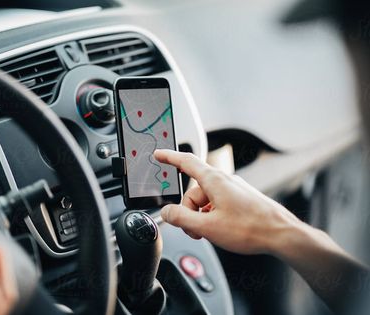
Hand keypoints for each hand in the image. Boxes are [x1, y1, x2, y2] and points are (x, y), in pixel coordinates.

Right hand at [154, 149, 301, 254]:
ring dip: (202, 217)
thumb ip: (182, 218)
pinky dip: (213, 216)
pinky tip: (221, 230)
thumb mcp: (207, 227)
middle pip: (194, 192)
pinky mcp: (240, 199)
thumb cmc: (251, 228)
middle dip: (189, 211)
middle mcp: (224, 181)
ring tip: (211, 233)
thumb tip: (167, 212)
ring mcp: (233, 190)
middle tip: (196, 230)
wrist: (282, 234)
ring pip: (206, 201)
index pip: (186, 162)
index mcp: (214, 181)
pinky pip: (218, 204)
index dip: (169, 157)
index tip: (158, 154)